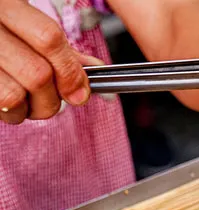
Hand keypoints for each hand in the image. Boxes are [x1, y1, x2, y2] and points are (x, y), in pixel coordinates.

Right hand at [0, 0, 90, 123]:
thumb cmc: (3, 30)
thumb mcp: (28, 26)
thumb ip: (59, 48)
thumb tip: (94, 67)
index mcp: (7, 5)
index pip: (48, 39)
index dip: (70, 71)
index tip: (79, 92)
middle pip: (37, 74)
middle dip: (53, 97)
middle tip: (52, 99)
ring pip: (14, 96)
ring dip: (31, 109)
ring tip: (28, 101)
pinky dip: (12, 113)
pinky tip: (11, 102)